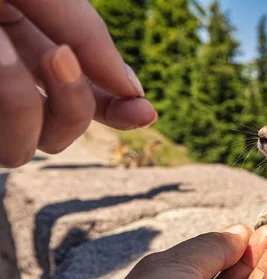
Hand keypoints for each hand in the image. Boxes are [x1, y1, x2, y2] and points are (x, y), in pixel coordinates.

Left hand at [0, 0, 156, 166]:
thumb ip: (87, 35)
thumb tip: (134, 91)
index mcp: (23, 31)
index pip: (81, 89)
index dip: (117, 108)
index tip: (144, 111)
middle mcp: (3, 69)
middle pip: (58, 130)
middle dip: (75, 106)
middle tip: (60, 57)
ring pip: (23, 149)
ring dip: (25, 106)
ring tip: (1, 43)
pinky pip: (6, 145)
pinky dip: (11, 104)